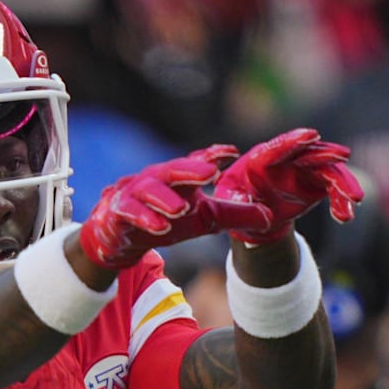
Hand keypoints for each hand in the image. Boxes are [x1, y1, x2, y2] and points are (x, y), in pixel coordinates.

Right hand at [79, 145, 271, 268]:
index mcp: (180, 177)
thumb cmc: (163, 220)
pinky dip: (145, 218)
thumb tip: (269, 218)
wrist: (120, 237)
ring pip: (150, 190)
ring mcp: (135, 194)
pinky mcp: (119, 211)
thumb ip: (233, 216)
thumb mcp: (203, 220)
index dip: (214, 154)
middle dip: (190, 169)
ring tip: (182, 209)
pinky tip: (160, 227)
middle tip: (210, 173)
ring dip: (165, 198)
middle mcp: (157, 179)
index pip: (198, 161)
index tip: (232, 151)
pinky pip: (131, 212)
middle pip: (173, 169)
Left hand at [213, 128, 363, 244]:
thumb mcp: (228, 202)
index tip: (312, 134)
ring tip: (353, 200)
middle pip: (309, 152)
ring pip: (328, 170)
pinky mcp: (316, 182)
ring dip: (343, 183)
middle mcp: (286, 159)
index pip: (277, 147)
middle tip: (343, 155)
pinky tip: (345, 216)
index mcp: (260, 159)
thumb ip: (237, 202)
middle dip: (326, 154)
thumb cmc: (236, 201)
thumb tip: (253, 208)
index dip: (294, 140)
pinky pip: (334, 188)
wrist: (254, 212)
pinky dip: (341, 200)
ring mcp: (304, 169)